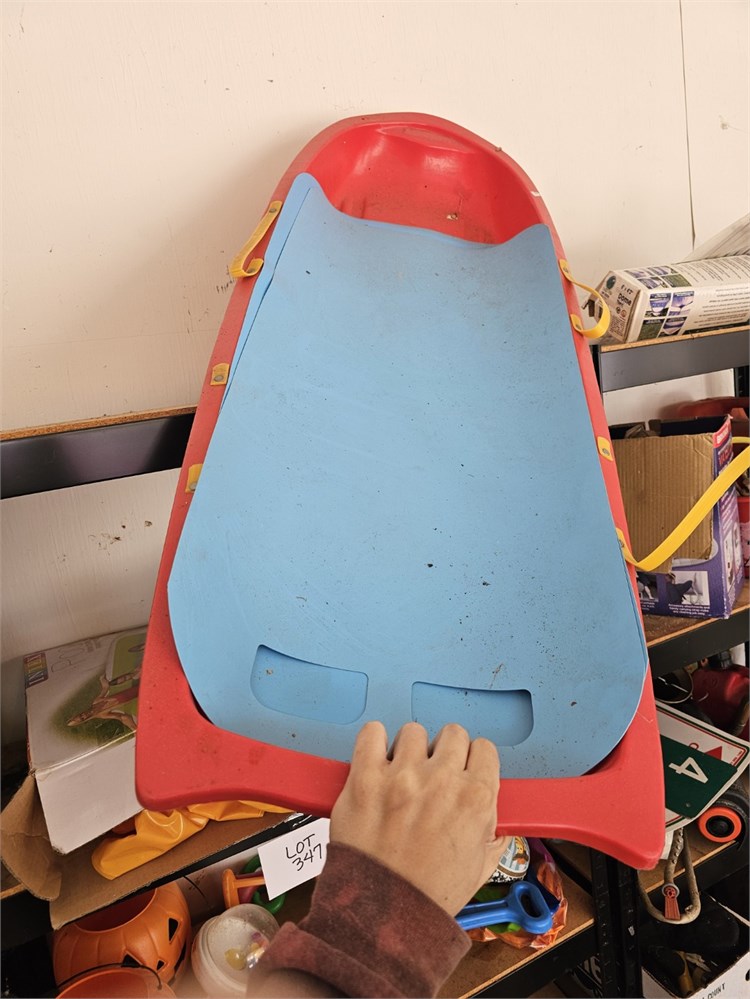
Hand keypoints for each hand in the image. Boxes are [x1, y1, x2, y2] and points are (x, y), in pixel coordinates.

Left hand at [330, 721, 503, 915]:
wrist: (382, 917)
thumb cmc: (428, 897)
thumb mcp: (480, 869)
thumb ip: (492, 835)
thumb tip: (495, 821)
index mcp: (476, 800)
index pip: (484, 748)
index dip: (473, 760)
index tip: (462, 769)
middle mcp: (442, 781)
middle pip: (452, 734)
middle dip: (443, 752)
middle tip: (431, 774)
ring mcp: (402, 776)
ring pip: (413, 732)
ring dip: (408, 749)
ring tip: (400, 774)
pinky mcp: (365, 777)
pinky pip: (372, 733)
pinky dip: (374, 741)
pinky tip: (375, 759)